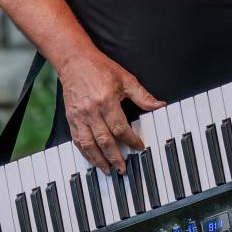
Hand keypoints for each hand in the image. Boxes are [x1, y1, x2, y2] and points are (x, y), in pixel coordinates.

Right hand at [58, 51, 165, 172]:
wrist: (74, 61)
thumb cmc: (100, 68)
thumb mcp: (126, 79)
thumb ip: (143, 96)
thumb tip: (160, 106)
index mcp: (107, 101)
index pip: (121, 128)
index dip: (131, 140)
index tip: (139, 147)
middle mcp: (91, 111)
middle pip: (104, 140)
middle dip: (114, 157)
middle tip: (122, 169)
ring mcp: (79, 116)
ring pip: (88, 144)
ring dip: (98, 160)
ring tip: (107, 170)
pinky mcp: (71, 118)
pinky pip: (77, 140)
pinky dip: (85, 152)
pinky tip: (92, 159)